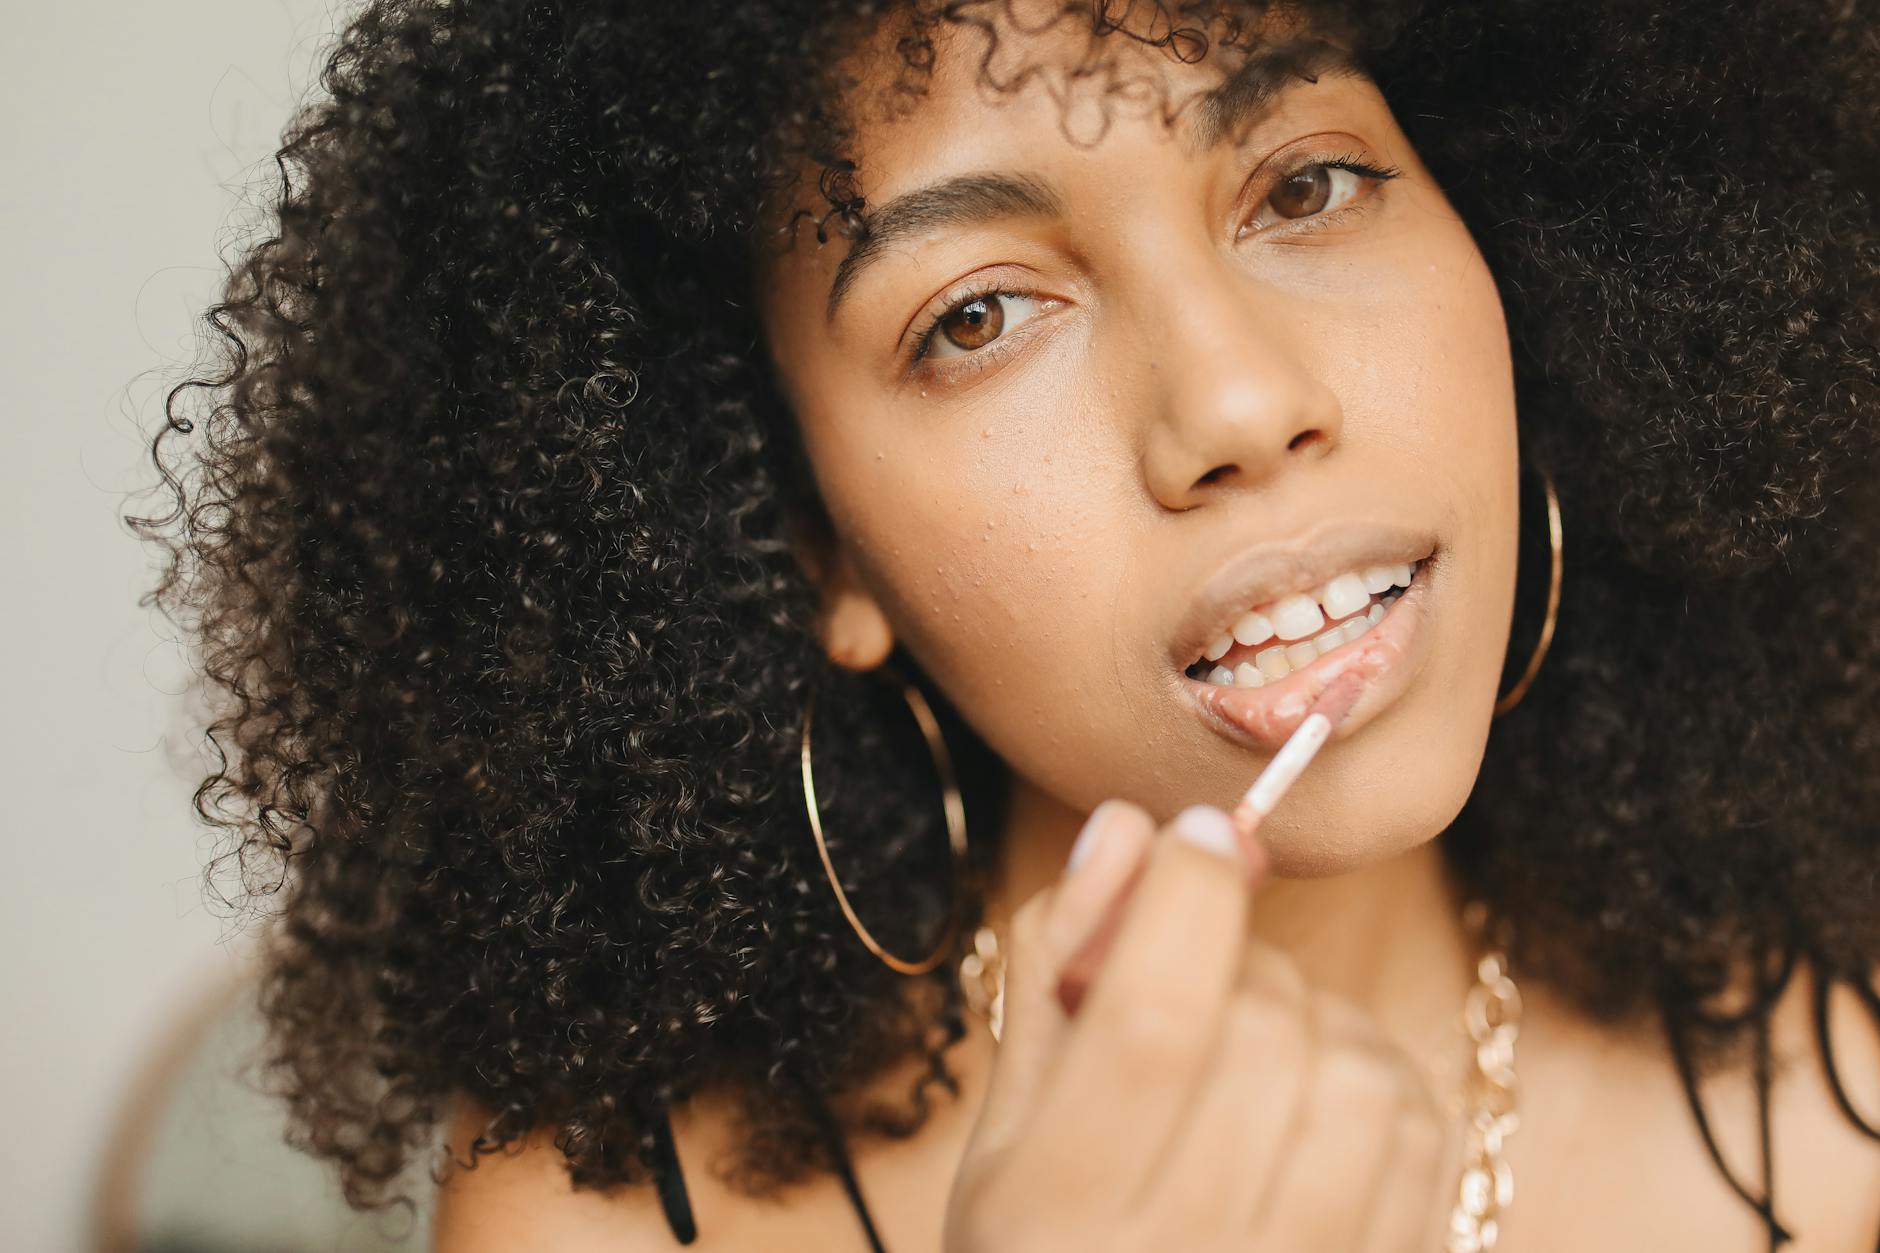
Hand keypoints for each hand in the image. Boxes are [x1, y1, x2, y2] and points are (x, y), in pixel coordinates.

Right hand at [942, 800, 1452, 1251]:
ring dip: (1314, 1014)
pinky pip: (1419, 1127)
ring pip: (1354, 1071)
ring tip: (1258, 1042)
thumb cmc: (1053, 1249)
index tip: (1195, 834)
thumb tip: (1122, 827)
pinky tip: (1316, 1095)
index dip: (1186, 898)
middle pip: (1258, 1032)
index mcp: (1059, 1217)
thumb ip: (1053, 973)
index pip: (1153, 1022)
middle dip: (1237, 958)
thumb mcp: (1011, 1130)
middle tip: (1198, 976)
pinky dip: (1374, 1071)